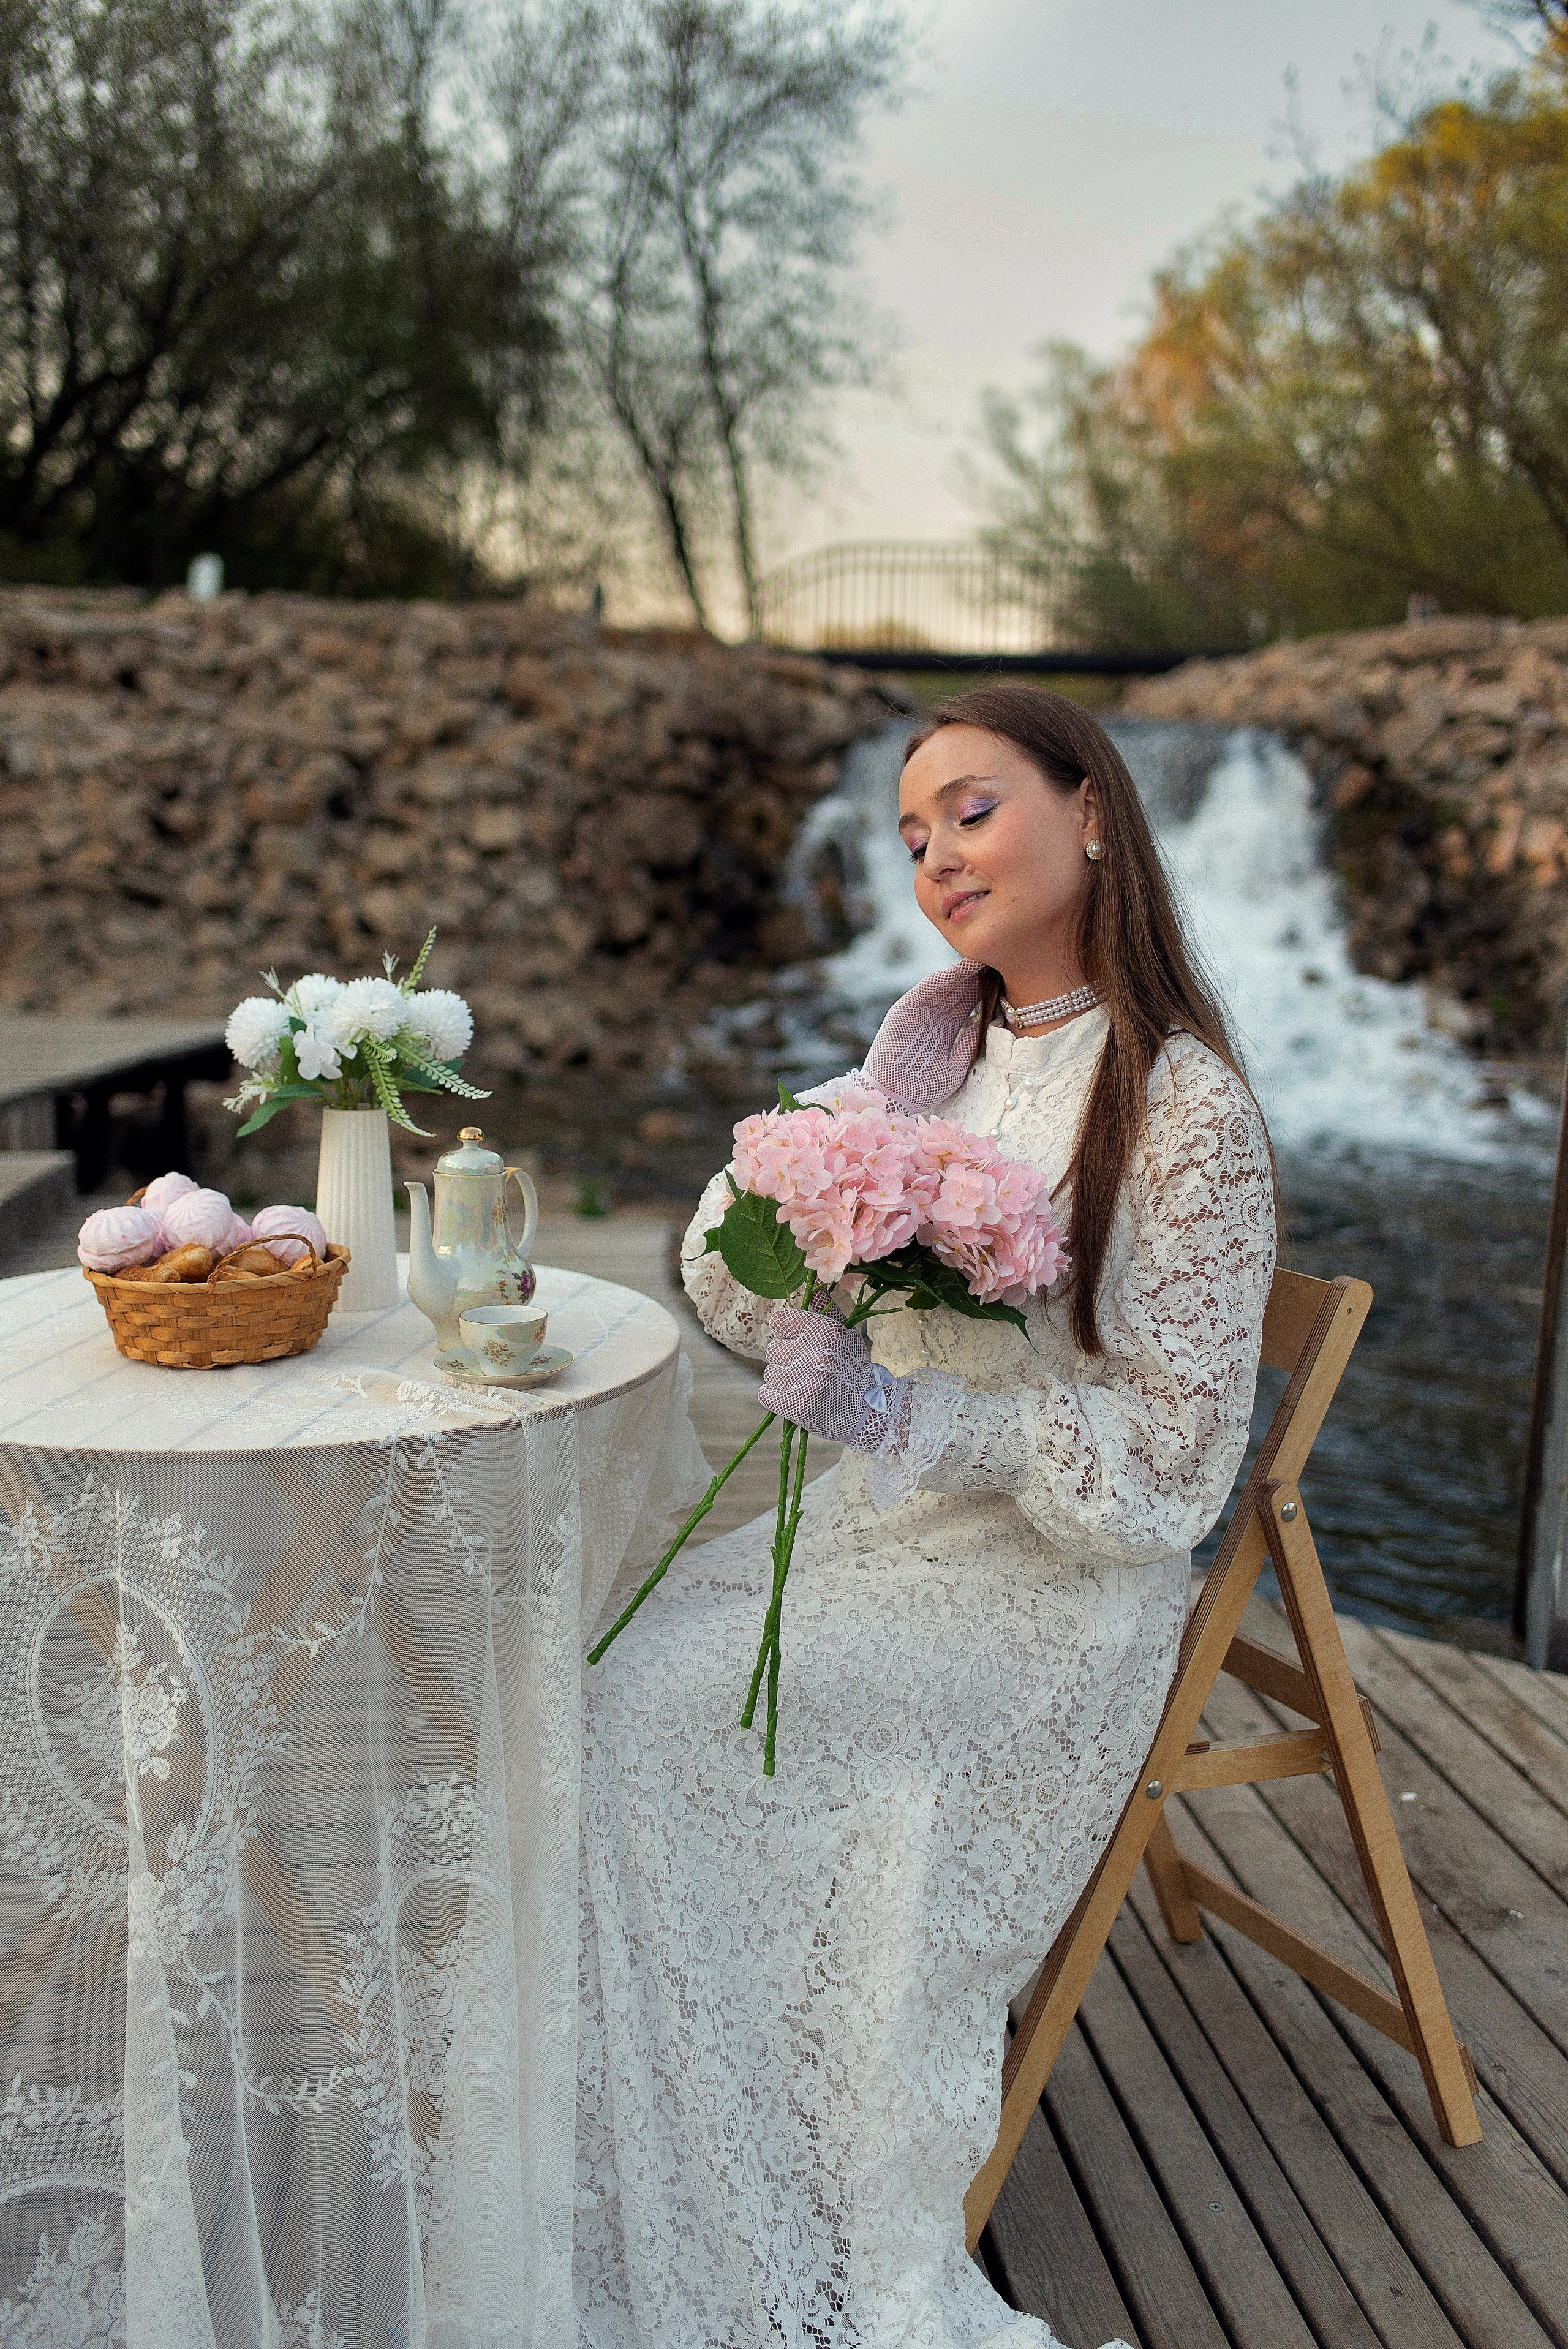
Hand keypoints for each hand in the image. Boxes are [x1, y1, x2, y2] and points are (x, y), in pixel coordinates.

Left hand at [759, 1305, 877, 1445]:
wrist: (869, 1413)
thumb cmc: (854, 1370)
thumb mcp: (846, 1335)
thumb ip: (826, 1310)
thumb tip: (814, 1283)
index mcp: (826, 1331)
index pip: (778, 1321)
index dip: (786, 1333)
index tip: (798, 1344)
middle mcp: (815, 1353)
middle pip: (772, 1349)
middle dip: (787, 1361)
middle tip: (809, 1371)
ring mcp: (805, 1380)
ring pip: (769, 1373)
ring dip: (783, 1381)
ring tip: (807, 1386)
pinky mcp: (797, 1405)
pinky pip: (765, 1394)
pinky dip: (776, 1398)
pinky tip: (796, 1399)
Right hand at [862, 962, 986, 1113]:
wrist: (893, 1100)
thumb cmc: (924, 1089)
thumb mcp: (956, 1066)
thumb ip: (969, 1043)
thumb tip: (987, 1020)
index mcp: (946, 1031)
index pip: (967, 1004)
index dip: (984, 989)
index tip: (1004, 976)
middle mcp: (933, 1018)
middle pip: (957, 991)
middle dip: (976, 976)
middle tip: (997, 959)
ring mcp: (917, 1013)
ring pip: (943, 987)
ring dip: (961, 973)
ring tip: (981, 959)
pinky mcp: (902, 1011)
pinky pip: (923, 991)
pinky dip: (939, 980)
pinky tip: (957, 970)